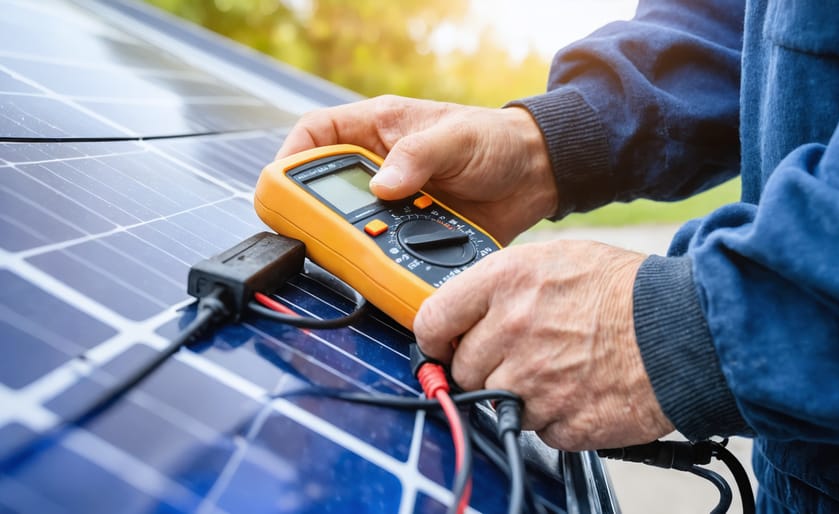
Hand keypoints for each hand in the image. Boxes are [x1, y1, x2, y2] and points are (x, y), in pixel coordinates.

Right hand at [277, 95, 557, 243]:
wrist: (536, 176)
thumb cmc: (495, 140)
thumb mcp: (457, 138)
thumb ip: (419, 156)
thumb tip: (381, 185)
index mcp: (379, 129)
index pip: (318, 133)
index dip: (291, 155)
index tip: (279, 184)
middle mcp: (378, 167)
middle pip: (324, 188)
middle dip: (314, 210)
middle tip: (313, 231)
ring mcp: (393, 202)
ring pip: (350, 224)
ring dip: (350, 240)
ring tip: (358, 252)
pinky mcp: (411, 231)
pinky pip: (383, 249)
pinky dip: (381, 261)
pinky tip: (386, 268)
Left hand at [414, 240, 673, 449]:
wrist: (684, 330)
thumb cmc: (624, 290)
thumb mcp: (556, 259)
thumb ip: (503, 285)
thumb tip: (465, 312)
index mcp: (506, 282)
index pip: (432, 321)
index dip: (435, 339)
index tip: (442, 347)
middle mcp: (513, 330)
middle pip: (463, 369)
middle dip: (485, 366)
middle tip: (521, 355)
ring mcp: (534, 381)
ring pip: (495, 402)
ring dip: (519, 392)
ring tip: (559, 368)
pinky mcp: (560, 421)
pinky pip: (535, 427)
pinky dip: (552, 415)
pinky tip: (579, 389)